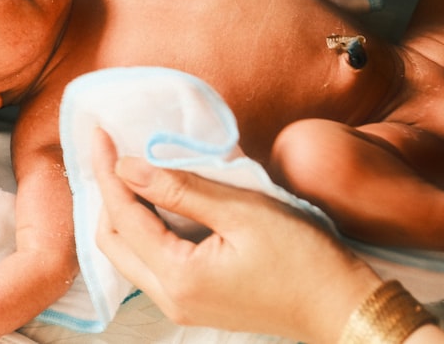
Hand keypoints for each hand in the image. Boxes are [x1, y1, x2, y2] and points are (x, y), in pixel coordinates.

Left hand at [92, 128, 381, 343]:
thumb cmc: (304, 259)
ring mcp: (181, 304)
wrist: (344, 308)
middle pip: (112, 240)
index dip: (107, 171)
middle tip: (106, 149)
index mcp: (178, 276)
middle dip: (104, 192)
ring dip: (121, 211)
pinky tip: (151, 200)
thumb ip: (180, 189)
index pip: (122, 216)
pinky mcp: (194, 302)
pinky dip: (142, 228)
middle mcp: (169, 297)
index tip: (98, 133)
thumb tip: (128, 166)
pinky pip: (149, 262)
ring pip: (127, 254)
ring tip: (123, 168)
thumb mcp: (243, 212)